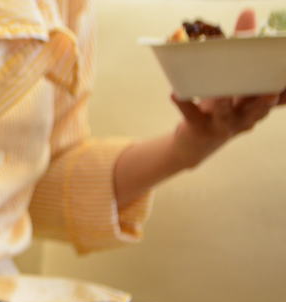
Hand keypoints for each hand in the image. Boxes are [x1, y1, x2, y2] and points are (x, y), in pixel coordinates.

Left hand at [168, 9, 284, 167]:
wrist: (198, 140)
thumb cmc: (222, 105)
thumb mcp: (236, 81)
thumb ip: (243, 49)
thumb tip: (248, 12)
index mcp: (258, 103)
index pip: (279, 96)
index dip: (284, 91)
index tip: (285, 80)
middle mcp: (246, 116)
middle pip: (258, 108)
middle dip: (265, 99)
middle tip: (271, 90)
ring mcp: (223, 124)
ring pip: (226, 114)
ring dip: (225, 103)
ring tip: (222, 94)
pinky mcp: (199, 127)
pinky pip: (191, 115)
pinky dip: (184, 105)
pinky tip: (175, 93)